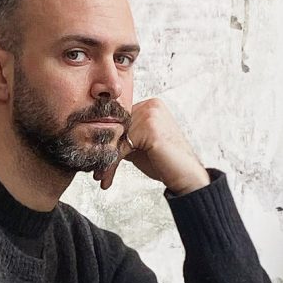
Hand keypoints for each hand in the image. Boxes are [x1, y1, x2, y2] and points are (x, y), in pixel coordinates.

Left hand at [93, 95, 209, 195]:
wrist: (187, 177)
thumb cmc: (165, 162)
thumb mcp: (139, 144)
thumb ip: (124, 135)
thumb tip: (98, 137)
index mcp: (151, 104)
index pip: (119, 119)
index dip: (108, 139)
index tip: (97, 156)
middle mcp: (151, 105)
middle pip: (116, 127)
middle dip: (105, 150)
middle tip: (95, 170)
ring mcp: (151, 115)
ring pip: (117, 138)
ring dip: (106, 159)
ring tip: (101, 176)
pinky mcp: (150, 129)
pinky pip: (121, 148)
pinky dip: (112, 164)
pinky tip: (107, 178)